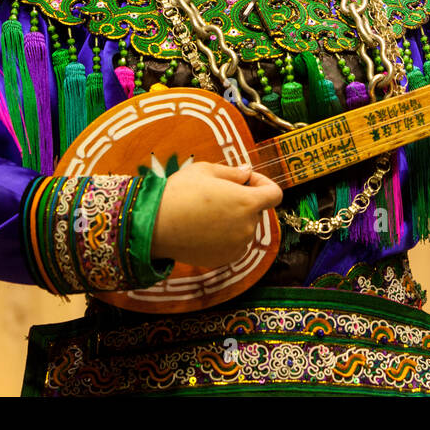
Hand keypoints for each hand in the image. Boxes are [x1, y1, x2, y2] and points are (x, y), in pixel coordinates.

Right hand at [151, 160, 282, 267]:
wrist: (154, 226)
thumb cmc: (179, 193)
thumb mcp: (206, 170)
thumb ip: (233, 172)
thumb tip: (247, 173)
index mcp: (247, 203)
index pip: (275, 194)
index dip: (264, 184)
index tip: (247, 181)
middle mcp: (247, 227)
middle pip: (256, 211)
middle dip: (243, 200)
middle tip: (217, 194)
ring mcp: (237, 246)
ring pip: (243, 228)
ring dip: (233, 219)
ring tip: (205, 211)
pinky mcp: (224, 259)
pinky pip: (232, 244)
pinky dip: (224, 236)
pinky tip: (202, 228)